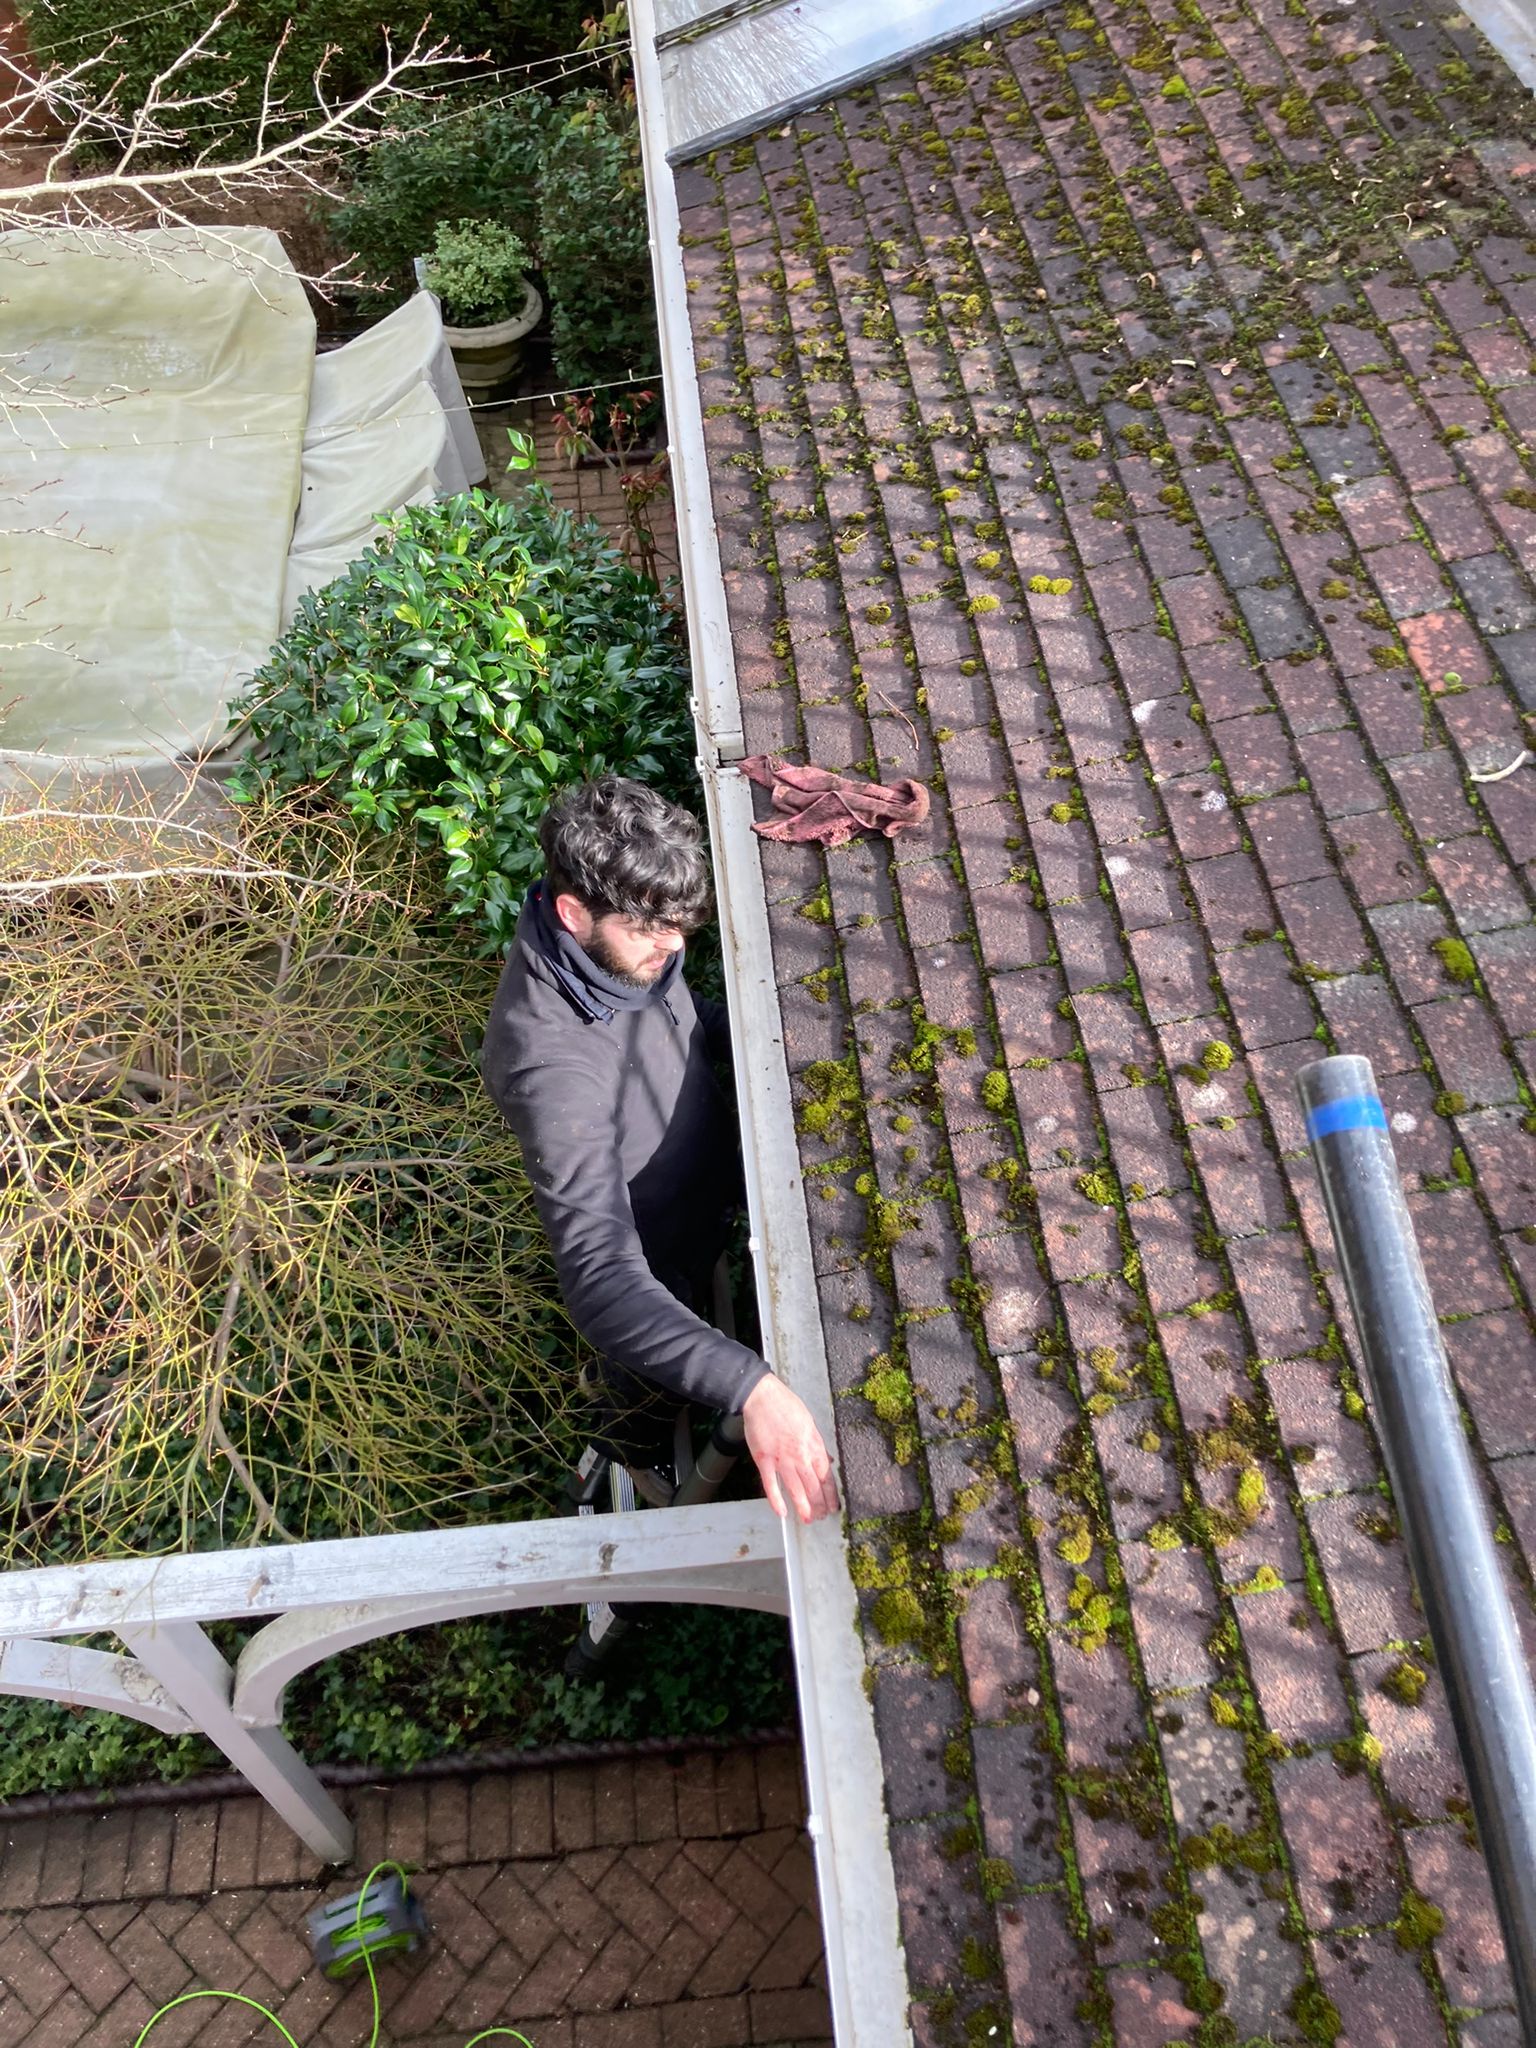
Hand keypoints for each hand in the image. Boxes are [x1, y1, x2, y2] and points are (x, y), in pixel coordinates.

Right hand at [741, 1374, 839, 1523]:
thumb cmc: (786, 1406)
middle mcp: (800, 1455)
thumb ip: (817, 1444)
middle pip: (813, 1486)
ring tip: (808, 1519)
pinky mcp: (764, 1460)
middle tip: (822, 1517)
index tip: (834, 1505)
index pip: (826, 1475)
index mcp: (813, 1445)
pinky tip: (782, 1512)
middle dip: (819, 1504)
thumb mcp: (809, 1422)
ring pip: (796, 1489)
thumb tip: (827, 1460)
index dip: (830, 1494)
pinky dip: (777, 1500)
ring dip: (804, 1507)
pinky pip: (771, 1484)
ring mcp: (781, 1458)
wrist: (762, 1397)